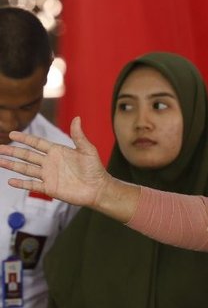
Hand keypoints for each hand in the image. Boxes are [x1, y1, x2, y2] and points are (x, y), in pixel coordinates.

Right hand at [0, 117, 139, 221]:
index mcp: (57, 151)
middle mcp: (50, 162)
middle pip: (27, 155)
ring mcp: (48, 175)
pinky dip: (21, 183)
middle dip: (13, 151)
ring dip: (13, 165)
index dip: (24, 139)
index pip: (36, 143)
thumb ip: (79, 136)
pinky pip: (32, 185)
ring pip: (26, 169)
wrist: (98, 188)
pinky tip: (11, 181)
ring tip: (0, 161)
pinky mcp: (49, 188)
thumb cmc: (95, 169)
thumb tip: (77, 118)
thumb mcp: (88, 150)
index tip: (12, 134)